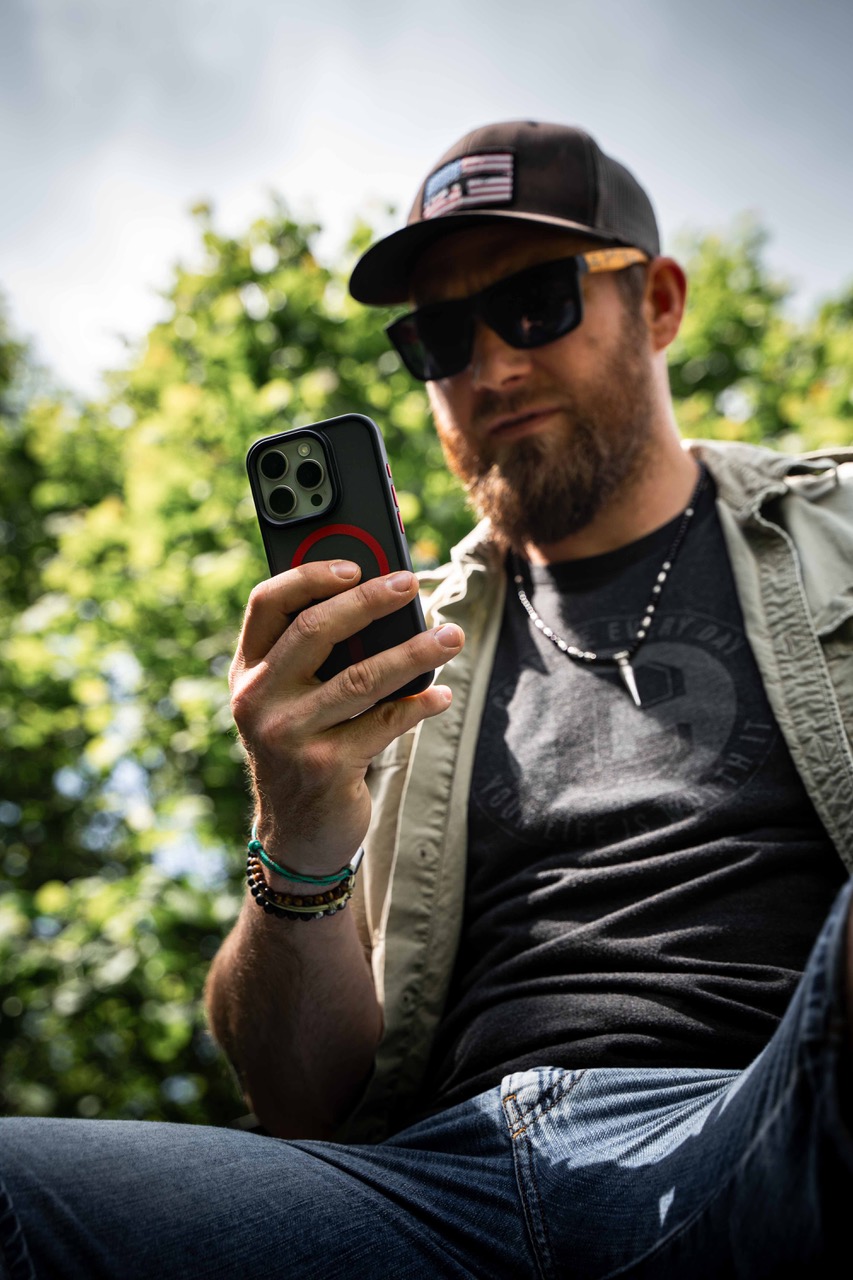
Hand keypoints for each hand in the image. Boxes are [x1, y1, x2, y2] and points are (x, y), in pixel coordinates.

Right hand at [229, 559, 462, 873]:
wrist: (297, 833)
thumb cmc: (304, 746)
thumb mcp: (292, 698)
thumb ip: (318, 655)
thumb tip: (383, 598)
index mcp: (248, 670)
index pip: (268, 603)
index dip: (311, 574)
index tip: (357, 564)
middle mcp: (259, 699)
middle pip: (315, 630)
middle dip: (370, 601)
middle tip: (412, 583)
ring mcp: (288, 735)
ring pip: (361, 677)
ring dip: (414, 652)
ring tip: (451, 636)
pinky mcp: (324, 767)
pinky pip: (382, 724)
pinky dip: (418, 706)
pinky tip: (440, 695)